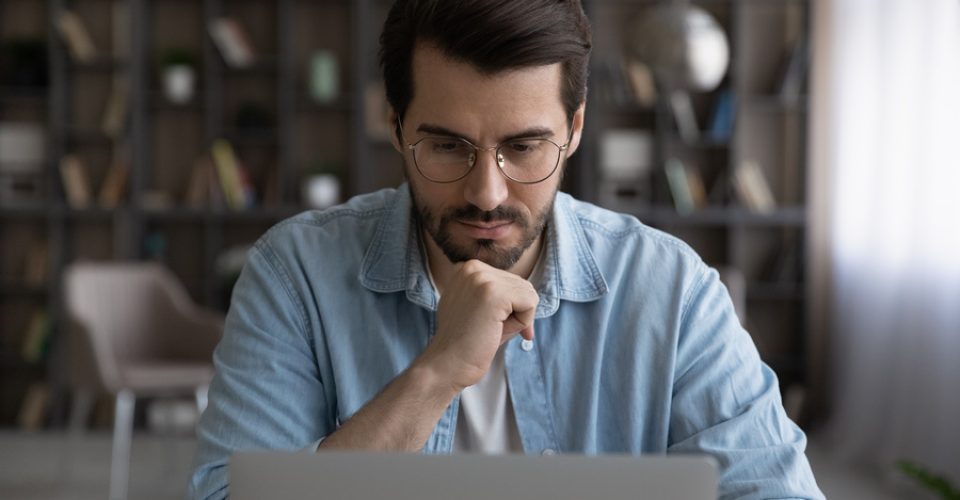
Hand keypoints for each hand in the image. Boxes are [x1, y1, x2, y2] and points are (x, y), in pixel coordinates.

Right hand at [417, 259, 538, 391]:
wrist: (447, 364)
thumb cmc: (466, 341)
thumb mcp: (478, 307)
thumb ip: (497, 294)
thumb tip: (532, 294)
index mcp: (467, 268)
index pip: (511, 281)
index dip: (510, 308)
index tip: (492, 324)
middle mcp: (473, 268)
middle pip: (522, 286)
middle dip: (515, 313)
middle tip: (490, 330)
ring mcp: (482, 279)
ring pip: (528, 294)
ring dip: (518, 319)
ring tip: (491, 330)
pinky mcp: (494, 293)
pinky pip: (531, 303)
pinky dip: (523, 323)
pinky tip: (497, 331)